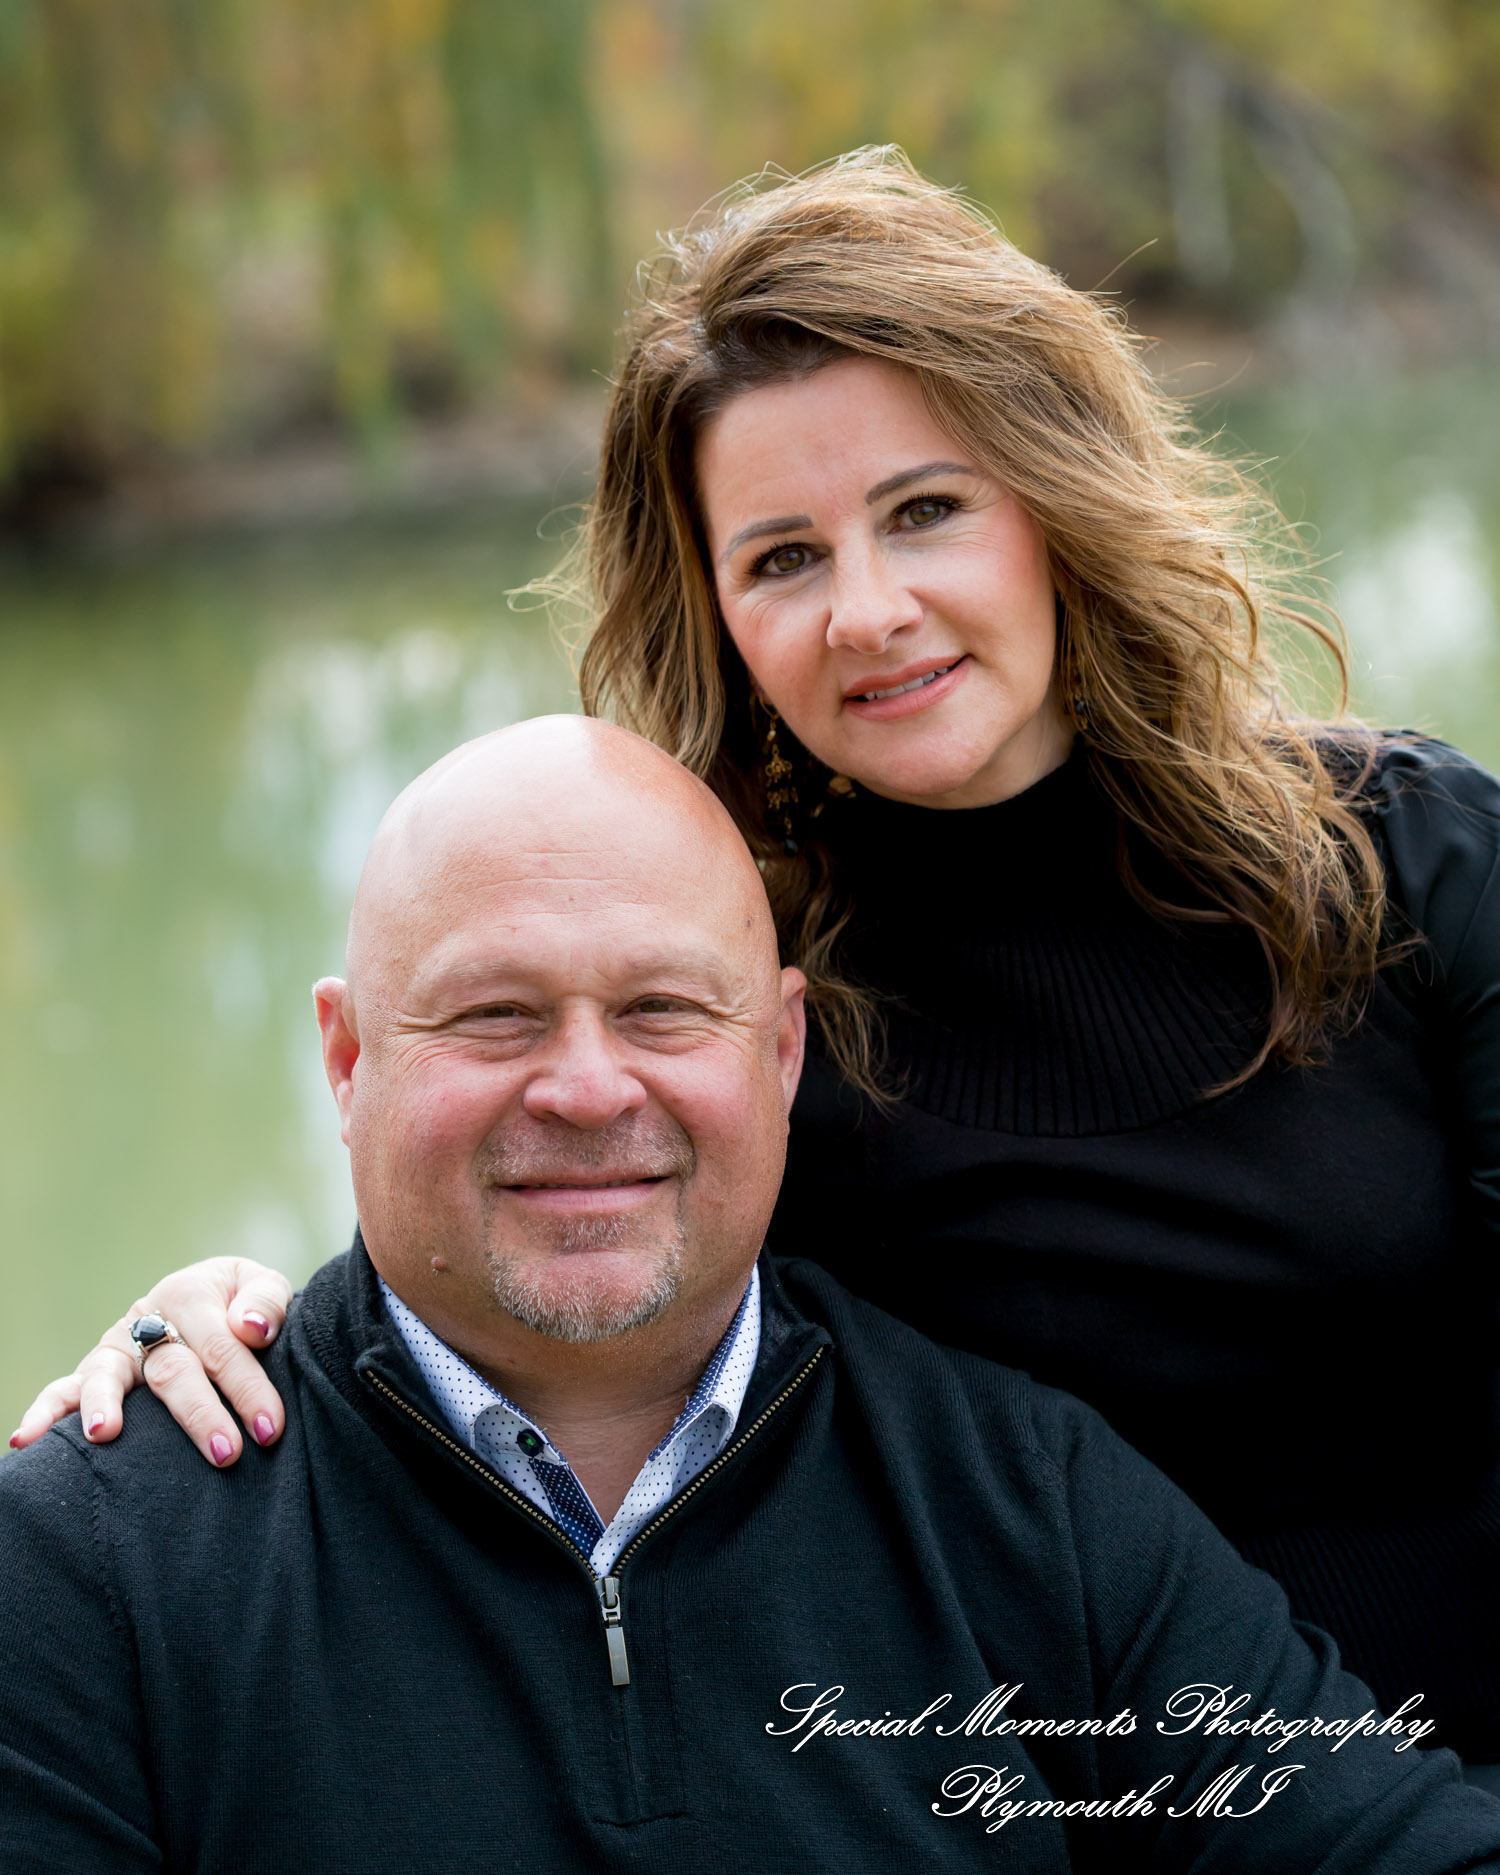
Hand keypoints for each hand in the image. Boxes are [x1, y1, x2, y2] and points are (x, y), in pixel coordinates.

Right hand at [9, 1257, 293, 1465]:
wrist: (214, 1302)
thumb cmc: (243, 1304)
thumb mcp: (260, 1287)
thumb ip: (265, 1302)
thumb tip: (250, 1328)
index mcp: (191, 1293)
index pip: (221, 1346)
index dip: (248, 1389)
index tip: (270, 1430)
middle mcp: (148, 1319)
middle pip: (170, 1367)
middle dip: (199, 1412)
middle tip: (226, 1453)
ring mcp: (117, 1348)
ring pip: (106, 1375)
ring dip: (103, 1404)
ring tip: (103, 1434)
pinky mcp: (95, 1373)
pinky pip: (63, 1390)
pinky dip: (44, 1412)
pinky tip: (25, 1440)